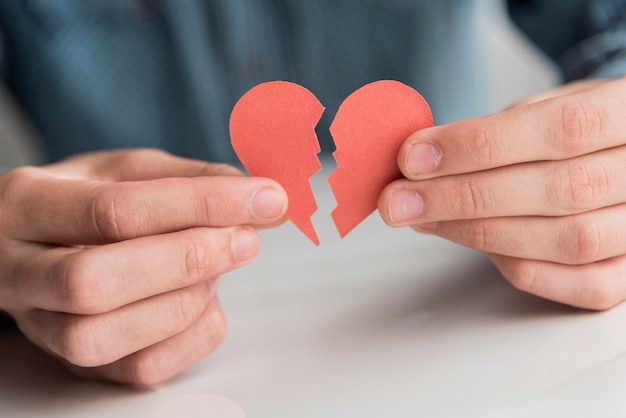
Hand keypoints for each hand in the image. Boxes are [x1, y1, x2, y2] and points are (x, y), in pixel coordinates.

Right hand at [0, 149, 286, 383]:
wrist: (41, 241)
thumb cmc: (89, 201)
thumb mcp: (131, 171)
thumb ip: (192, 179)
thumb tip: (260, 199)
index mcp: (27, 204)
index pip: (114, 211)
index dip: (201, 205)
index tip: (264, 199)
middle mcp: (17, 270)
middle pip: (94, 282)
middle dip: (186, 260)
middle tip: (245, 240)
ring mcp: (39, 325)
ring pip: (102, 337)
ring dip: (183, 302)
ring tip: (217, 268)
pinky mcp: (74, 363)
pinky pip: (135, 370)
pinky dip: (190, 338)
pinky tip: (206, 302)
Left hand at [379, 77, 625, 309]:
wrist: (624, 153)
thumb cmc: (578, 128)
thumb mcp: (550, 105)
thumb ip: (497, 131)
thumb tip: (422, 159)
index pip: (564, 129)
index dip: (481, 145)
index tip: (414, 156)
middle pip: (559, 191)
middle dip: (464, 196)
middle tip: (399, 198)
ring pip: (566, 241)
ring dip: (478, 231)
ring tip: (423, 217)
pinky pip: (579, 285)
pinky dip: (514, 265)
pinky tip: (470, 241)